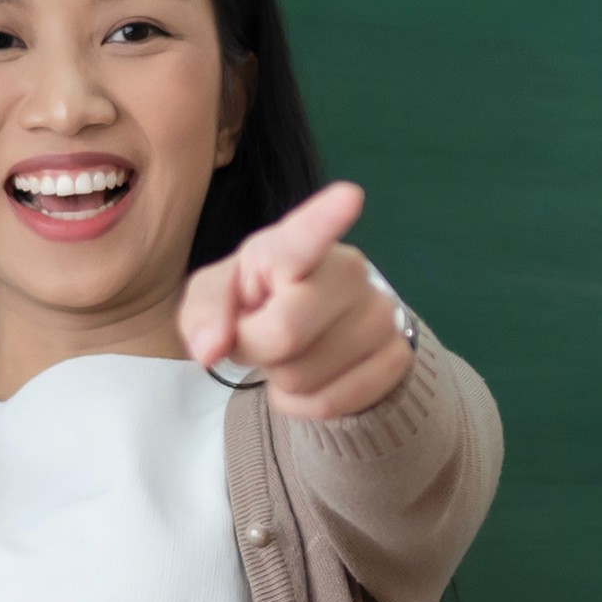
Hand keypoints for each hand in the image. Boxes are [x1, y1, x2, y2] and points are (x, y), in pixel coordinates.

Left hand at [181, 181, 416, 420]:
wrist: (314, 334)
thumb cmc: (256, 304)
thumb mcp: (215, 299)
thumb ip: (204, 314)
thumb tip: (211, 349)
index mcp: (292, 246)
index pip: (307, 234)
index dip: (327, 218)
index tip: (350, 196)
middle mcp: (347, 271)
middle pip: (285, 333)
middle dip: (257, 350)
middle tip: (261, 336)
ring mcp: (379, 314)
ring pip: (306, 377)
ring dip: (283, 380)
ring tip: (291, 354)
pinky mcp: (396, 356)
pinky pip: (330, 404)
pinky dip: (305, 405)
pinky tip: (312, 378)